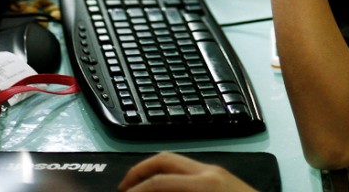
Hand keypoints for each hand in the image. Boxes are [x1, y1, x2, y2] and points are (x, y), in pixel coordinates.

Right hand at [119, 152, 257, 191]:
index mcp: (204, 183)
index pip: (159, 181)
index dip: (136, 189)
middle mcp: (210, 171)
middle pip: (164, 159)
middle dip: (140, 171)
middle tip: (125, 187)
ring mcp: (217, 172)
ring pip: (176, 161)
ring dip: (155, 172)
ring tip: (142, 188)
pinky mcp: (222, 178)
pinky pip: (189, 170)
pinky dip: (171, 177)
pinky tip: (166, 191)